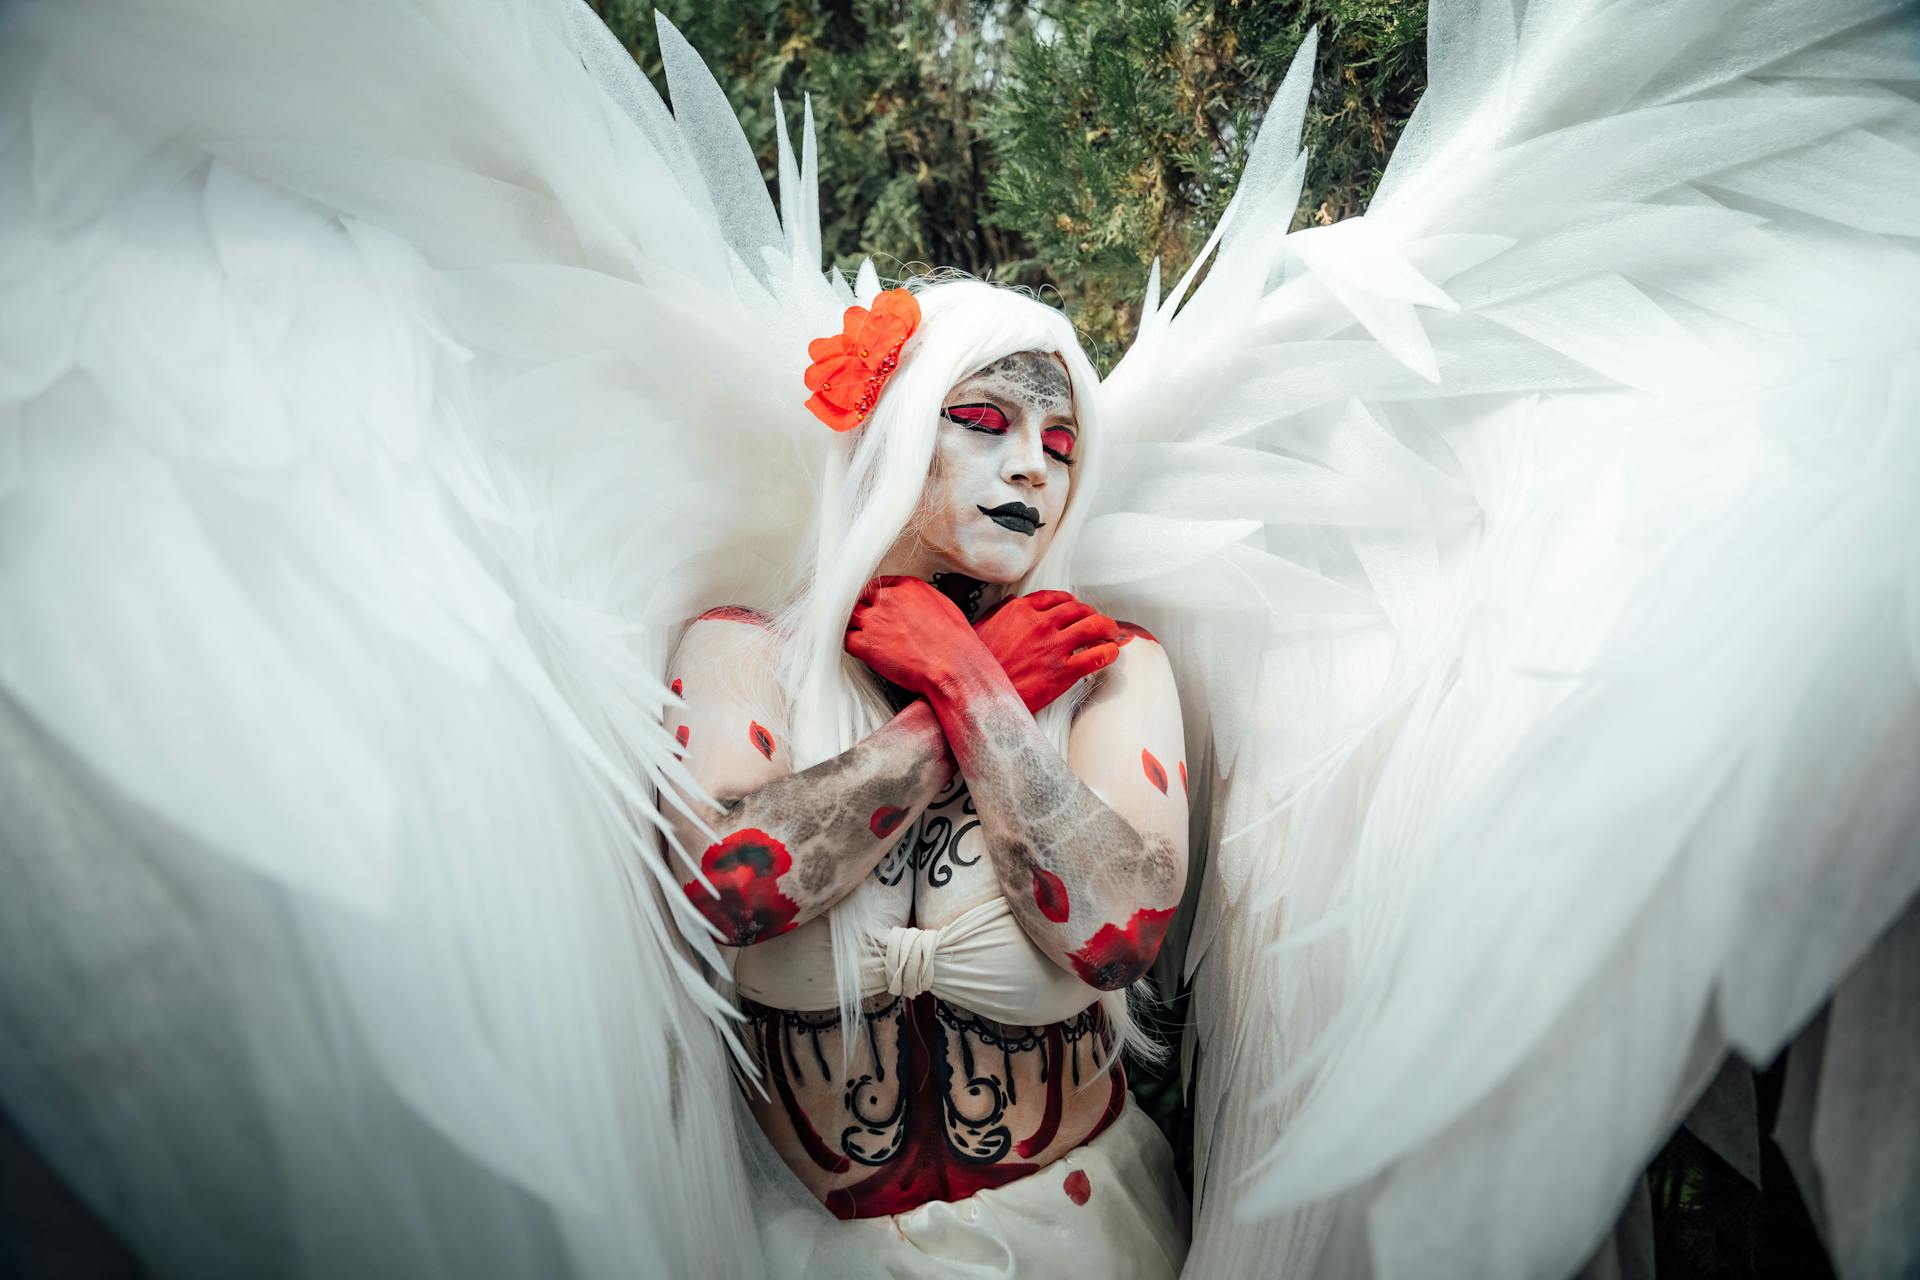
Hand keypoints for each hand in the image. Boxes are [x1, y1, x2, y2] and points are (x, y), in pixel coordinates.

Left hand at [844, 576, 991, 697]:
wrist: (953, 665)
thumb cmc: (955, 642)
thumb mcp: (944, 607)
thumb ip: (921, 601)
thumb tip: (916, 607)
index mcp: (908, 587)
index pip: (879, 585)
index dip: (876, 598)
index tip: (876, 607)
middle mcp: (888, 599)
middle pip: (861, 599)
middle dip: (863, 610)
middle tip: (867, 622)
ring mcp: (875, 621)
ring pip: (850, 618)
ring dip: (855, 627)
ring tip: (862, 636)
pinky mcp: (867, 644)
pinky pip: (847, 641)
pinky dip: (851, 646)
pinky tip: (861, 651)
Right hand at [974, 590, 1118, 712]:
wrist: (977, 696)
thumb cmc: (976, 665)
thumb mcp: (980, 629)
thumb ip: (999, 613)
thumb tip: (1011, 602)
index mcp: (1019, 611)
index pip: (1055, 597)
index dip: (1071, 602)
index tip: (1076, 608)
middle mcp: (1040, 624)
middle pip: (1079, 609)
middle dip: (1092, 613)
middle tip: (1097, 621)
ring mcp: (1053, 647)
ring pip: (1093, 626)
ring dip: (1107, 628)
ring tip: (1111, 634)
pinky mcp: (1063, 673)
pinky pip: (1097, 656)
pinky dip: (1109, 652)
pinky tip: (1111, 653)